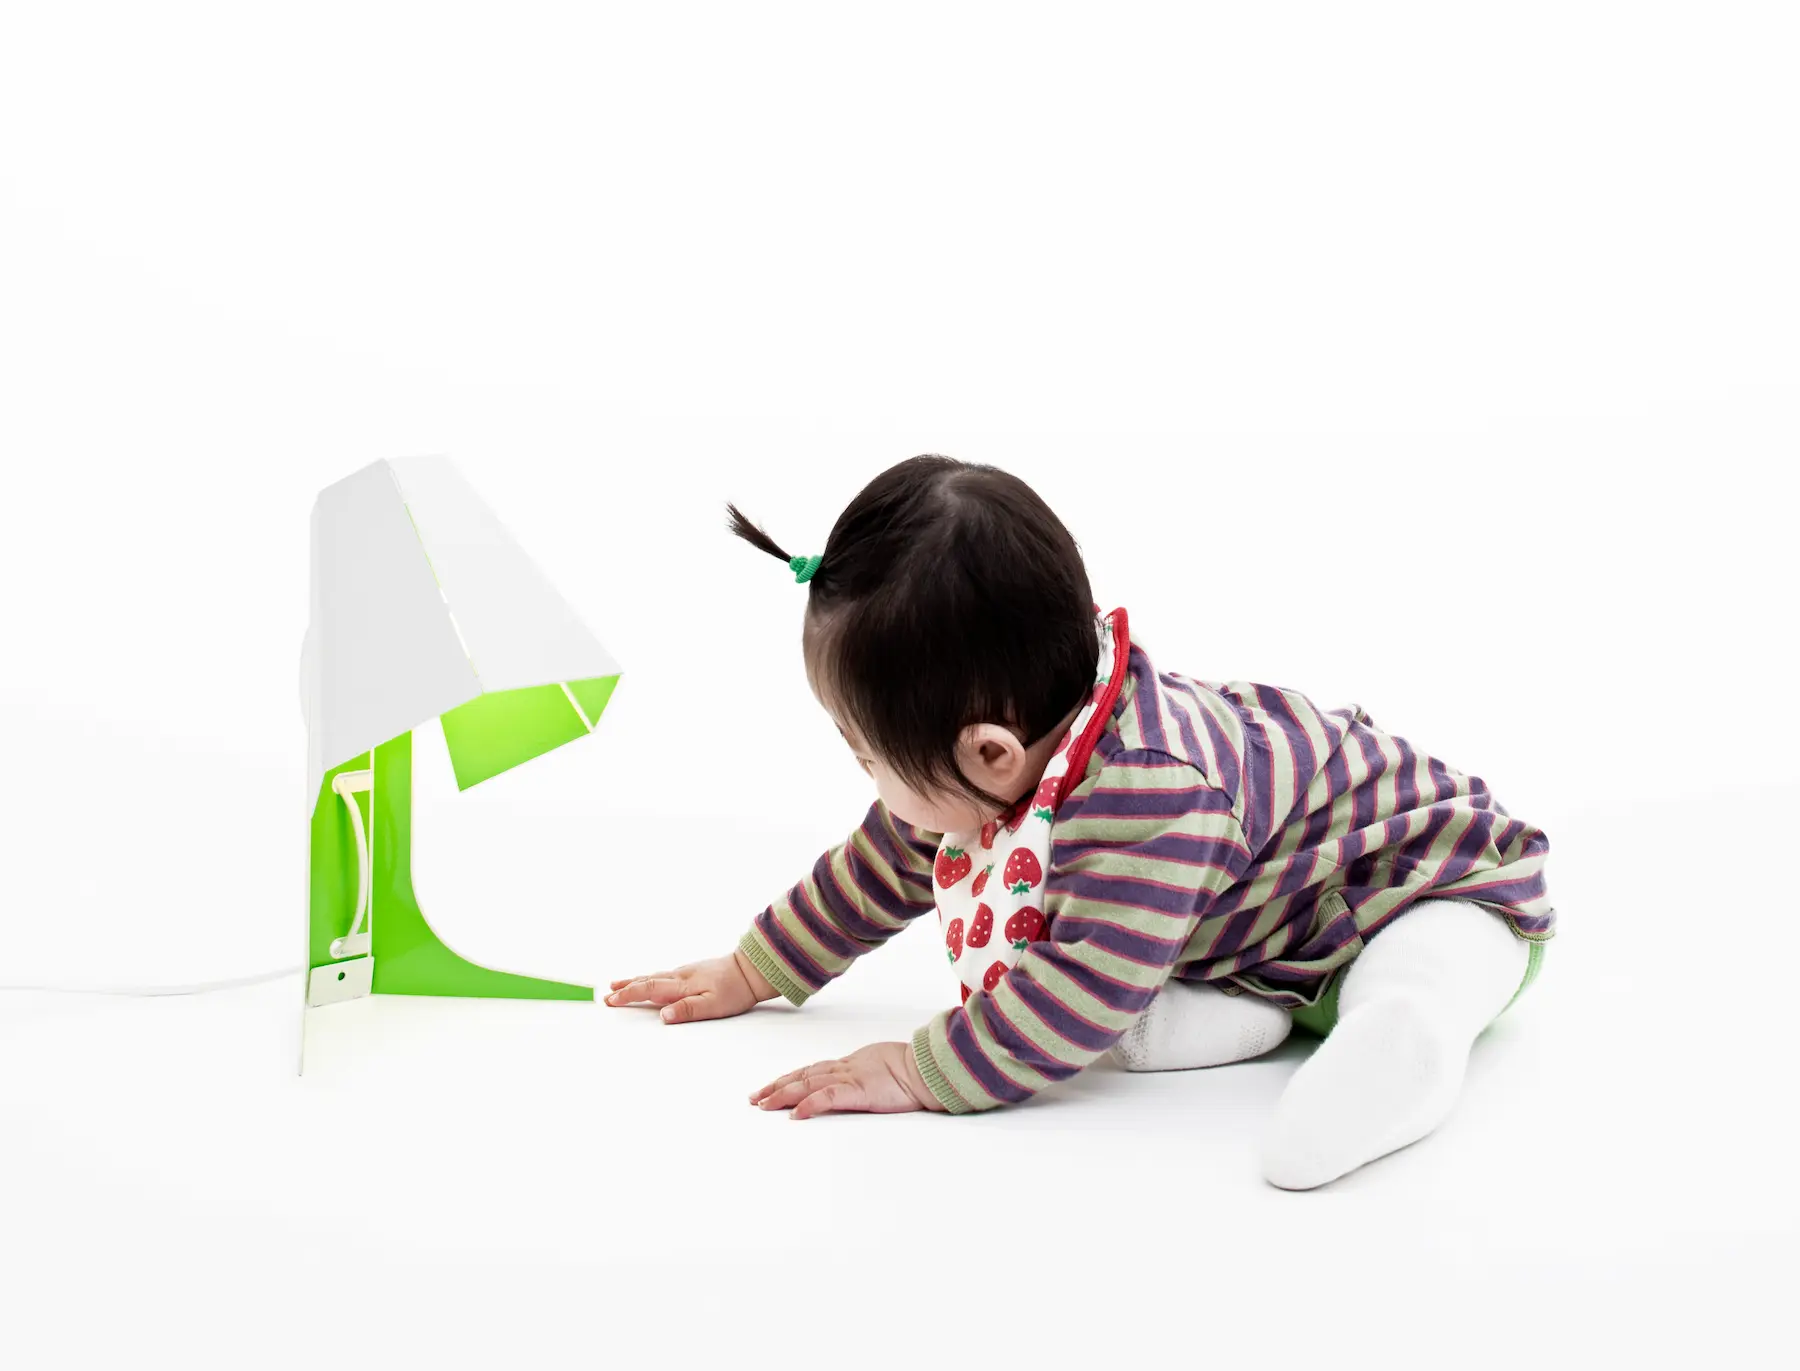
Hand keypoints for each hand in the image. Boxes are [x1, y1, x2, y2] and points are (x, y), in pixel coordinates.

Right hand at [605, 950, 776, 1023]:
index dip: (629, 995)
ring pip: (654, 976)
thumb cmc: (734, 990)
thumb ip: (687, 1011)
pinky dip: (649, 978)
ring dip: (634, 981)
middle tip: (607, 995)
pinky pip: (663, 975)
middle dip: (625, 988)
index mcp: (681, 985)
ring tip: (618, 985)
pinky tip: (648, 980)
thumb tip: (662, 1015)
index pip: (649, 989)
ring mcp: (685, 972)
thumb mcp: (713, 1005)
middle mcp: (680, 975)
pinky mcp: (692, 972)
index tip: (611, 1001)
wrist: (751, 969)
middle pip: (646, 980)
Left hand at [750, 1041, 945, 1119]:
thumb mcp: (882, 1071)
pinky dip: (808, 1104)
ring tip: (764, 1105)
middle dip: (777, 1086)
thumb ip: (865, 1076)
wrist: (928, 1068)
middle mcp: (845, 1069)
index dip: (789, 1078)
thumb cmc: (912, 1071)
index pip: (811, 1070)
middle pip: (802, 1075)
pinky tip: (794, 1114)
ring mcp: (850, 1079)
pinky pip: (828, 1097)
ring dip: (783, 1094)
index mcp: (850, 1065)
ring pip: (808, 1083)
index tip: (770, 1087)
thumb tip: (858, 1084)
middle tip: (755, 1098)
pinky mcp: (859, 1091)